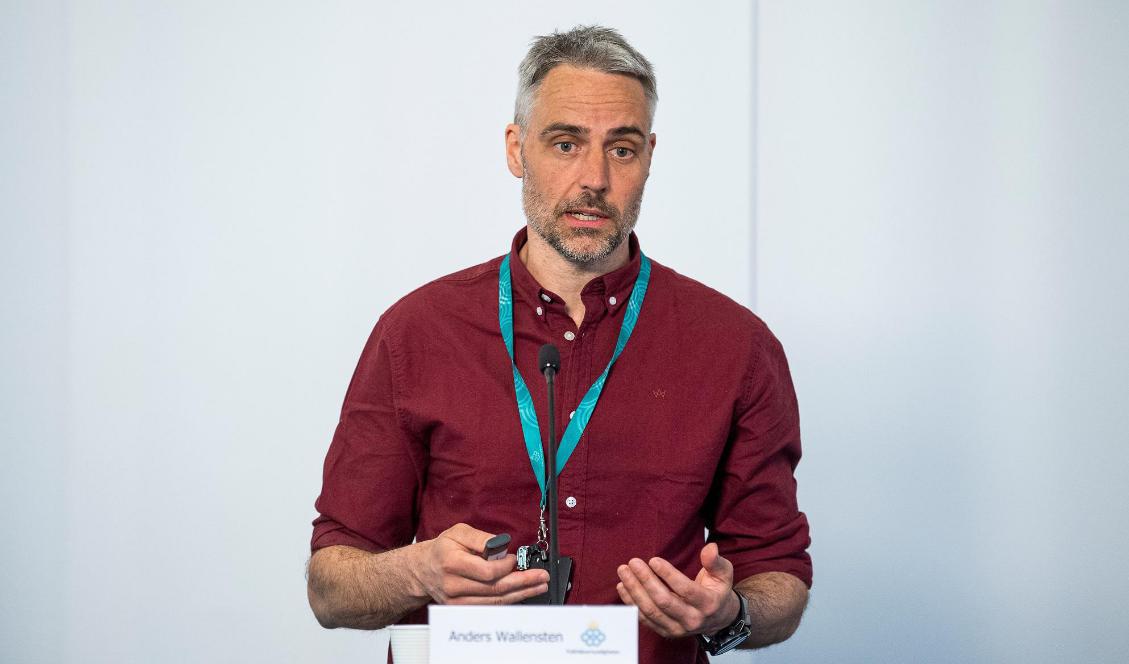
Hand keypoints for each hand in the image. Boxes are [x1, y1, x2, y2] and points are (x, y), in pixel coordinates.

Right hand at [413, 523, 548, 604]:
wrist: (423, 570)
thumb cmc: (442, 549)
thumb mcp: (458, 532)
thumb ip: (480, 538)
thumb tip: (502, 546)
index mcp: (452, 562)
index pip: (487, 571)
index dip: (506, 567)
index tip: (515, 559)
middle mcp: (454, 584)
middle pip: (495, 588)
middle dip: (523, 583)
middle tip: (541, 577)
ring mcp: (456, 600)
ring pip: (494, 600)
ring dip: (520, 594)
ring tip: (538, 586)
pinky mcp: (460, 609)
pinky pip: (489, 606)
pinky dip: (507, 600)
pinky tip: (521, 593)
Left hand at [616, 542, 739, 638]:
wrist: (718, 619)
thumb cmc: (717, 591)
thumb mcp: (723, 574)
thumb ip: (715, 561)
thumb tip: (710, 547)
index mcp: (707, 604)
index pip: (686, 590)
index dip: (668, 575)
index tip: (653, 560)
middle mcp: (692, 620)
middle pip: (664, 601)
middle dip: (646, 581)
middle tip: (633, 562)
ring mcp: (677, 628)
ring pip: (651, 611)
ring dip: (634, 591)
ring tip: (624, 571)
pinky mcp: (665, 631)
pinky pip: (644, 619)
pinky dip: (631, 603)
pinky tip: (622, 587)